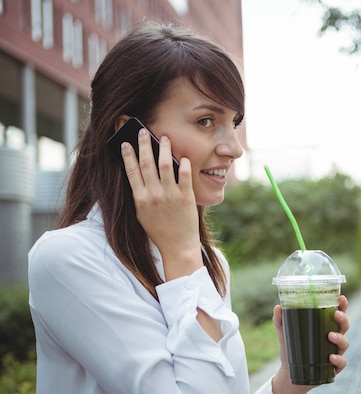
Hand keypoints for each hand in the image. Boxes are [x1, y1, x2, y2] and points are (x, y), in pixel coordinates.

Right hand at [121, 129, 202, 278]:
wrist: (177, 247)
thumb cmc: (159, 231)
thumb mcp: (143, 214)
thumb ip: (141, 195)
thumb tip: (138, 175)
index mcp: (140, 199)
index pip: (131, 171)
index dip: (128, 155)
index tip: (126, 142)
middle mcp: (153, 195)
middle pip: (146, 163)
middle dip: (144, 144)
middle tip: (143, 131)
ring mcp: (170, 195)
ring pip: (164, 165)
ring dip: (163, 149)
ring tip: (164, 138)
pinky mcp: (186, 197)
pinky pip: (184, 175)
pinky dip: (183, 164)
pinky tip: (182, 156)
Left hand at [270, 295, 349, 393]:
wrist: (290, 376)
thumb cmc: (292, 351)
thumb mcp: (285, 335)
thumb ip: (281, 321)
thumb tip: (278, 307)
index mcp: (325, 327)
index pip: (337, 314)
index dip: (342, 306)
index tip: (341, 298)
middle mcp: (333, 339)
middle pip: (344, 326)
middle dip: (343, 319)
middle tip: (336, 315)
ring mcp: (335, 353)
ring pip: (345, 343)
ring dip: (340, 338)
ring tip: (331, 336)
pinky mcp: (334, 367)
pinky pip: (341, 363)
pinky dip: (338, 359)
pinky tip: (331, 357)